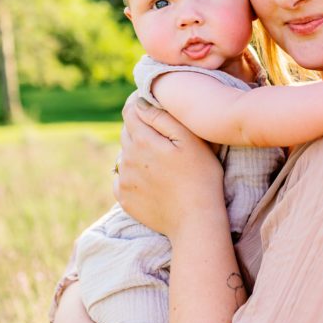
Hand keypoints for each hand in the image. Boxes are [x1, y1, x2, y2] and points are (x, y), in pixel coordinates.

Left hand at [114, 94, 225, 240]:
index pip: (130, 111)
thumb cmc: (201, 176)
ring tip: (161, 162)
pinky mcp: (124, 198)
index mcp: (143, 141)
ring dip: (137, 152)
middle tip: (165, 139)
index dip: (139, 104)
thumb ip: (162, 117)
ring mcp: (124, 180)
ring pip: (125, 154)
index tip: (152, 106)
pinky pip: (122, 177)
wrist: (196, 220)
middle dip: (141, 129)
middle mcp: (127, 158)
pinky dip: (133, 174)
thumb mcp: (190, 140)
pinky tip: (152, 180)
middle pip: (127, 132)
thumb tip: (140, 102)